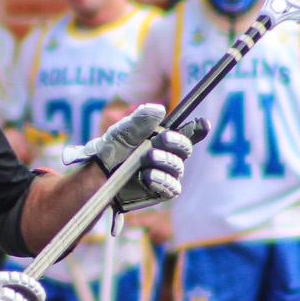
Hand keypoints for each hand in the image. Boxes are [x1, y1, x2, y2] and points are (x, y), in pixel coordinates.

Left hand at [62, 103, 205, 211]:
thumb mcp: (122, 132)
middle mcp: (168, 155)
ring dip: (165, 161)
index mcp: (163, 138)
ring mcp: (166, 174)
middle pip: (185, 149)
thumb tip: (159, 109)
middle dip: (176, 143)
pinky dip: (161, 180)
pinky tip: (147, 176)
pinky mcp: (161, 191)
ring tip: (147, 157)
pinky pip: (171, 188)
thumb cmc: (112, 150)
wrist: (98, 175)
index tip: (201, 123)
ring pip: (177, 168)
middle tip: (162, 139)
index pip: (186, 132)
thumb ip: (139, 121)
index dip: (196, 128)